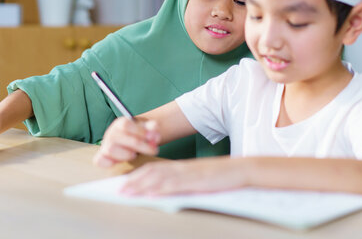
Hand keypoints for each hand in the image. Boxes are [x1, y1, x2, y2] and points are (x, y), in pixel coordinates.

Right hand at [93, 117, 159, 166]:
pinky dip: (111, 162)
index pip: (125, 125)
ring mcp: (105, 145)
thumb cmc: (141, 135)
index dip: (139, 132)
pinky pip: (100, 161)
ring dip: (125, 154)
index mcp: (121, 123)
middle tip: (153, 150)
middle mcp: (111, 133)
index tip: (152, 138)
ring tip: (135, 155)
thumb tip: (153, 132)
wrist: (134, 141)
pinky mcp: (102, 157)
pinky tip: (124, 161)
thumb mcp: (149, 129)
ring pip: (110, 150)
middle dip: (138, 146)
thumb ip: (152, 128)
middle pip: (118, 138)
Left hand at [120, 157, 247, 195]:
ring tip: (127, 192)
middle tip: (118, 189)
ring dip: (141, 185)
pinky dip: (160, 189)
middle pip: (152, 173)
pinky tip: (150, 194)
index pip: (155, 170)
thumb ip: (185, 182)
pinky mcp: (196, 182)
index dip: (139, 176)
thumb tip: (169, 191)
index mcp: (183, 168)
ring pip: (159, 178)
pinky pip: (175, 185)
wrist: (242, 169)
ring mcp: (189, 174)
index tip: (126, 183)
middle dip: (134, 181)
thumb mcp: (200, 178)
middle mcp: (182, 169)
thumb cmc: (223, 176)